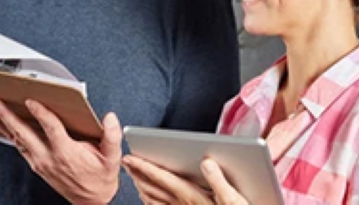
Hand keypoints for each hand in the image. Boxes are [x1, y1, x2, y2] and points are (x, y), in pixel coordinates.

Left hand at [0, 97, 121, 204]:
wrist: (91, 202)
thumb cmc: (100, 177)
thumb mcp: (112, 158)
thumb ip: (112, 136)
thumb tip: (110, 118)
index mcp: (66, 153)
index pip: (51, 129)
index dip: (41, 113)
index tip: (30, 100)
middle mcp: (48, 157)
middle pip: (23, 132)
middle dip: (6, 115)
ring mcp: (39, 161)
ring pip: (15, 138)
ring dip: (0, 122)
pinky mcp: (35, 164)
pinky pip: (17, 145)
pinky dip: (6, 133)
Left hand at [122, 155, 248, 204]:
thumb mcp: (234, 199)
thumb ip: (219, 180)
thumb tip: (206, 161)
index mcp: (191, 196)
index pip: (162, 178)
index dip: (144, 166)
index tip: (129, 157)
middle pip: (153, 189)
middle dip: (137, 174)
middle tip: (125, 163)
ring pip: (154, 201)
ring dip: (141, 187)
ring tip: (132, 177)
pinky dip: (151, 202)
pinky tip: (149, 199)